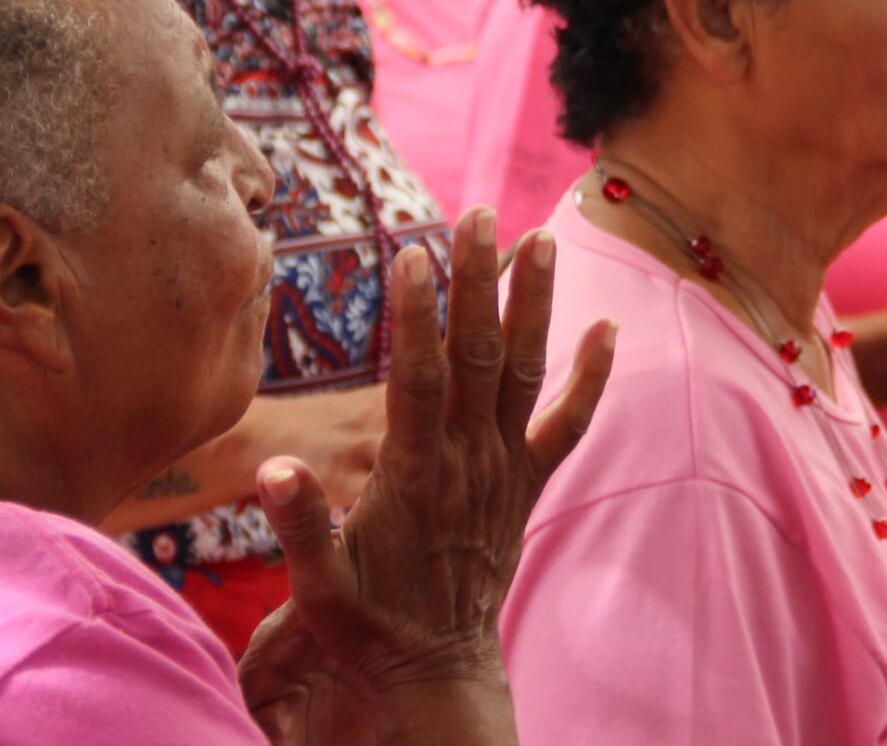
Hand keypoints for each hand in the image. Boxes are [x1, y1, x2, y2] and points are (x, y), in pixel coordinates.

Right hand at [242, 209, 616, 745]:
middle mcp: (468, 461)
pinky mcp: (529, 485)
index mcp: (414, 475)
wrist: (436, 674)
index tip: (416, 254)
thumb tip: (275, 469)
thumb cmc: (367, 627)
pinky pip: (570, 424)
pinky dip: (592, 376)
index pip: (418, 378)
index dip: (418, 316)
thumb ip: (299, 528)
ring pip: (524, 372)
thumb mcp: (317, 590)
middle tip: (479, 212)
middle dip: (478, 282)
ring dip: (533, 304)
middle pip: (476, 355)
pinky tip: (610, 327)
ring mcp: (505, 470)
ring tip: (542, 238)